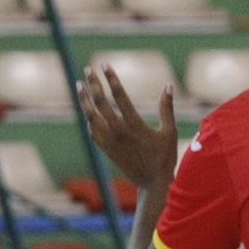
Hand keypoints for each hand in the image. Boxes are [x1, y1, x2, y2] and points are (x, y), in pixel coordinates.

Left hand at [77, 64, 177, 188]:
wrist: (151, 182)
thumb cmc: (164, 156)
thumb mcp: (169, 131)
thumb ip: (167, 107)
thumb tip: (169, 85)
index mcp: (134, 124)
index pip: (119, 96)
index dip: (111, 79)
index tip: (104, 65)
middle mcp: (117, 131)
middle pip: (101, 102)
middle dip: (94, 84)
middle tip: (88, 68)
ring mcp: (108, 141)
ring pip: (91, 115)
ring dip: (84, 99)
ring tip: (79, 85)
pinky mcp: (105, 149)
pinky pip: (92, 130)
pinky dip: (88, 118)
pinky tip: (87, 109)